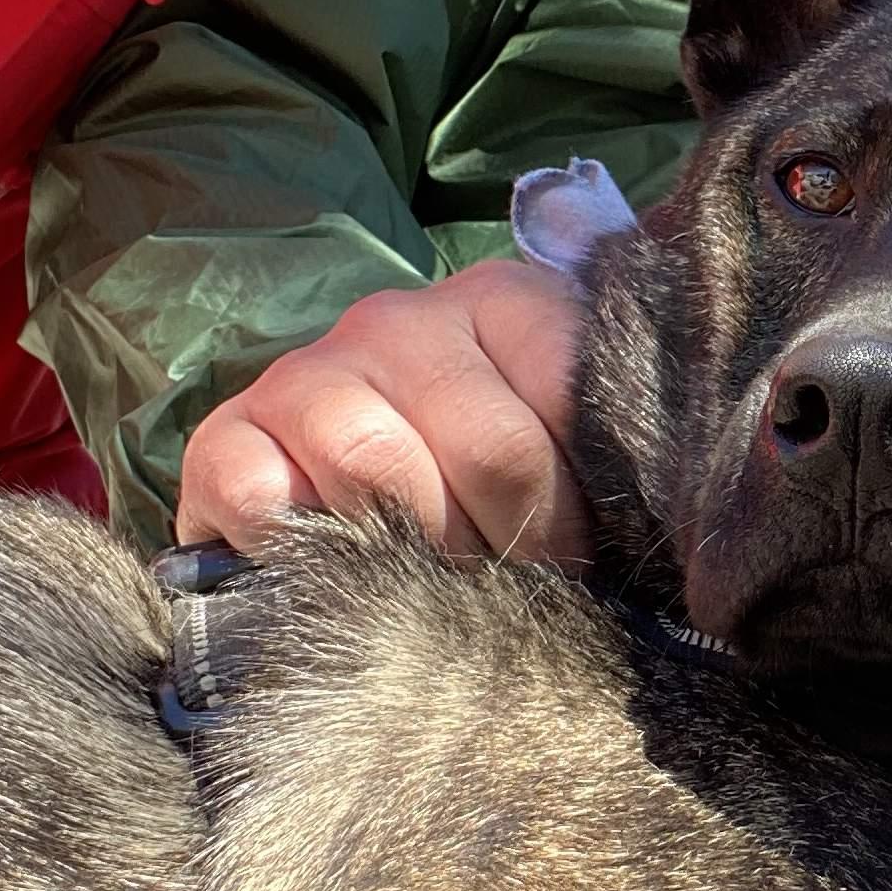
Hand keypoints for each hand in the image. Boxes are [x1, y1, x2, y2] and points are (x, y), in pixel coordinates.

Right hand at [176, 259, 592, 563]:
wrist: (327, 495)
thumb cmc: (484, 488)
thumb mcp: (564, 455)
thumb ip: (608, 457)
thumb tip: (665, 507)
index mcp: (501, 302)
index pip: (570, 390)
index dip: (584, 500)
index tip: (584, 555)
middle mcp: (401, 319)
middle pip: (491, 447)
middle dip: (516, 544)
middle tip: (514, 588)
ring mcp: (309, 370)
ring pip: (379, 467)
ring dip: (418, 553)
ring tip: (434, 583)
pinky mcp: (227, 434)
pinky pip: (261, 493)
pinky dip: (297, 548)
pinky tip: (329, 563)